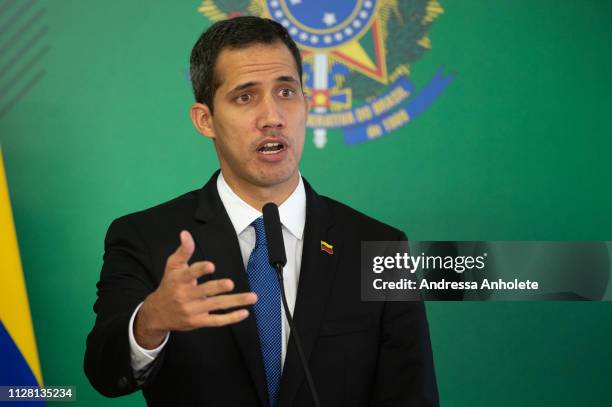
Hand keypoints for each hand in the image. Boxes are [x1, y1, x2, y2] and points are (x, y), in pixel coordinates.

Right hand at [134, 230, 256, 348]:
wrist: (158, 313)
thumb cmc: (169, 285)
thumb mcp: (172, 266)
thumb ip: (183, 250)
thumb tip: (186, 234)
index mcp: (179, 280)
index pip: (189, 274)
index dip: (200, 270)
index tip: (211, 266)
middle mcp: (186, 296)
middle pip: (205, 291)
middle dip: (217, 287)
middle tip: (230, 283)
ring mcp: (193, 310)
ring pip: (216, 305)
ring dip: (235, 301)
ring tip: (252, 297)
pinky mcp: (199, 321)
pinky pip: (217, 321)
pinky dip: (231, 318)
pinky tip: (244, 312)